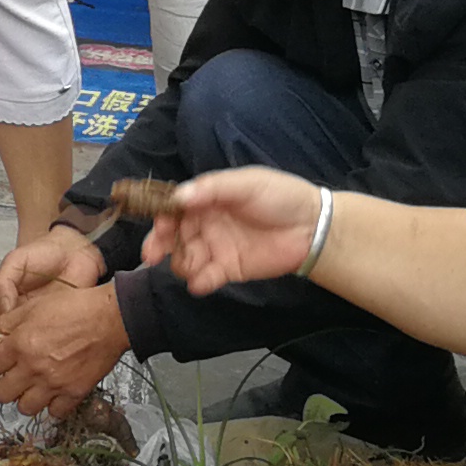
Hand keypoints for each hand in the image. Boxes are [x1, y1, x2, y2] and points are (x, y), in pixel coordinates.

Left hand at [0, 231, 123, 422]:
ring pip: (24, 408)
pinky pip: (54, 413)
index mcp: (18, 345)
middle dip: (2, 387)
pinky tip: (53, 394)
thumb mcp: (31, 307)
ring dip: (24, 399)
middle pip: (1, 395)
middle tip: (9, 380)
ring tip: (31, 388)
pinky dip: (52, 406)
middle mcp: (32, 368)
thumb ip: (4, 325)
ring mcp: (53, 384)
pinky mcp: (74, 393)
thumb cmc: (73, 307)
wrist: (109, 318)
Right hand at [140, 165, 328, 294]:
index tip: (157, 226)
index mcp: (207, 199)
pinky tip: (201, 282)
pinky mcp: (229, 269)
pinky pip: (205, 278)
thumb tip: (179, 197)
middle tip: (152, 255)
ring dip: (180, 264)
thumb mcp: (247, 183)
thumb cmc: (280, 196)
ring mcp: (216, 247)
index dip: (161, 217)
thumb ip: (212, 188)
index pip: (174, 208)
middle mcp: (206, 223)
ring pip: (184, 258)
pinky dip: (198, 282)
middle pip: (172, 235)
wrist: (313, 227)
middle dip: (159, 244)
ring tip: (189, 266)